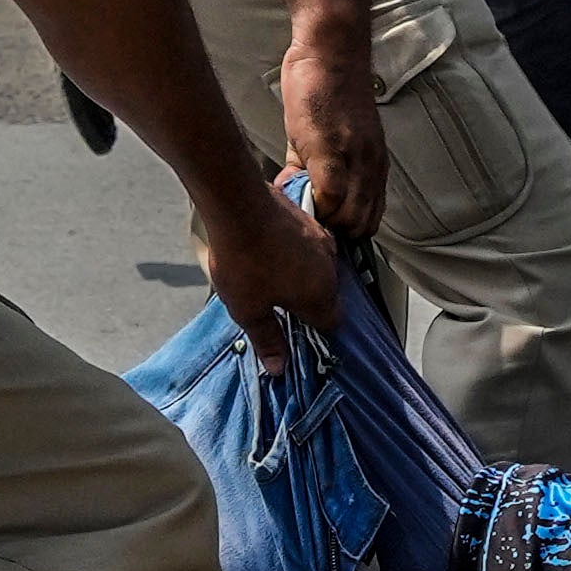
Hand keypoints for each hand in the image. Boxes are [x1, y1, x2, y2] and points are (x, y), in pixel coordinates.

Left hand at [189, 163, 337, 361]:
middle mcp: (330, 268)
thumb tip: (280, 367)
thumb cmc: (243, 262)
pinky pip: (308, 247)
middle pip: (327, 295)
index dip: (314, 331)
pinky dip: (295, 254)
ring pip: (318, 269)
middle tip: (277, 306)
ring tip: (270, 277)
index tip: (295, 331)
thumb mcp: (248, 310)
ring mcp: (322, 240)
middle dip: (306, 303)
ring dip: (301, 276)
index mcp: (320, 295)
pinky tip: (270, 253)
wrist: (238, 204)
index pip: (332, 323)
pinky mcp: (309, 220)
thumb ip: (268, 339)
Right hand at [276, 8, 386, 245]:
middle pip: (362, 226)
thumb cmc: (328, 91)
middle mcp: (372, 167)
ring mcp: (357, 159)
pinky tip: (286, 185)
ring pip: (349, 216)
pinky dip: (308, 202)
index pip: (369, 220)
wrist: (330, 52)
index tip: (318, 235)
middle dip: (331, 234)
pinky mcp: (333, 148)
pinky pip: (329, 194)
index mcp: (374, 167)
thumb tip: (298, 199)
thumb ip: (315, 172)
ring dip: (319, 221)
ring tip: (292, 207)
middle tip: (300, 223)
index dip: (345, 235)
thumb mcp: (326, 139)